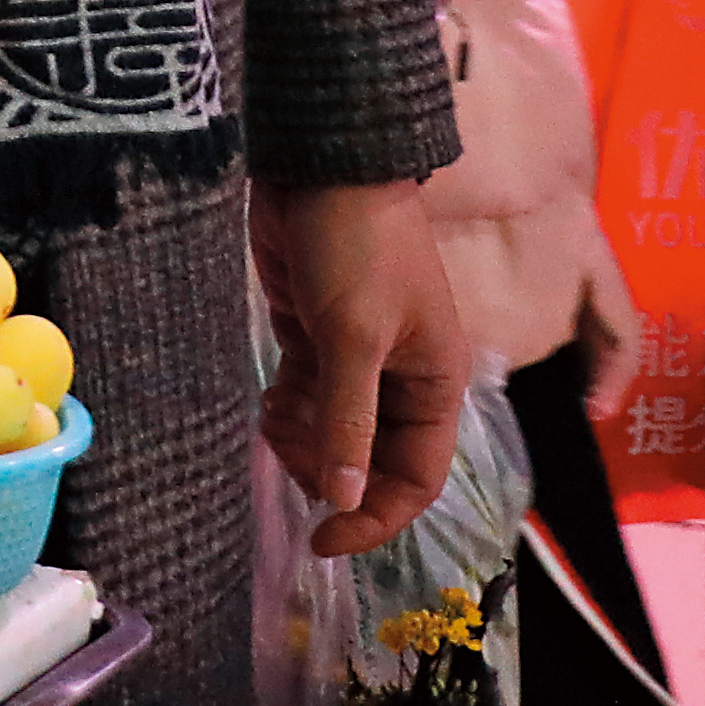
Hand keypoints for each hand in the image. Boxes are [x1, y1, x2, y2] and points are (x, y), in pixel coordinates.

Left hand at [251, 175, 476, 559]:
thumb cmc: (355, 246)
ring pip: (334, 435)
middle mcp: (403, 380)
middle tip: (285, 451)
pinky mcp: (318, 338)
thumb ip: (348, 421)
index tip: (324, 539)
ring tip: (275, 418)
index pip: (417, 478)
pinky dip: (288, 413)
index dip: (376, 516)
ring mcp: (358, 360)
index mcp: (435, 385)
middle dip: (329, 472)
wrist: (321, 167)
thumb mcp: (354, 336)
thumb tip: (343, 499)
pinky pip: (308, 400)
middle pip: (371, 462)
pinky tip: (269, 403)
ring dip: (302, 443)